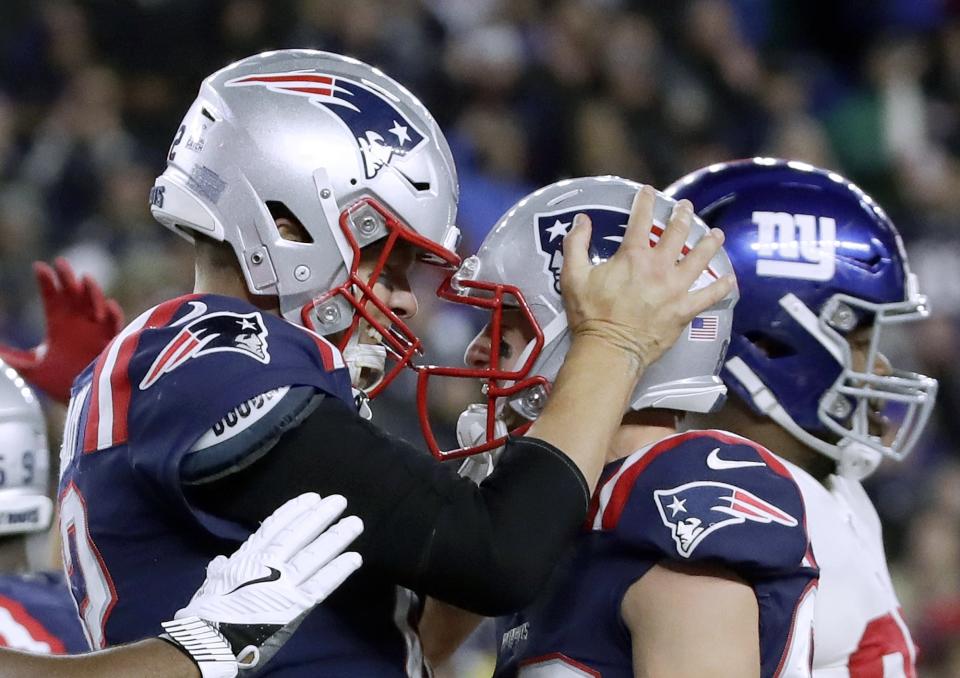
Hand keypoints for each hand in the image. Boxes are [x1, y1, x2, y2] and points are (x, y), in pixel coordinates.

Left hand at [0, 258, 122, 402]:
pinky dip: (112, 314)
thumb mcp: (30, 368)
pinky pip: (115, 324)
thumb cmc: (58, 381)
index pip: (52, 296)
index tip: (39, 268)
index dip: (47, 281)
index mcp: (58, 323)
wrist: (82, 399)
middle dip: (68, 278)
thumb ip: (11, 357)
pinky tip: (106, 307)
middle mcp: (78, 321)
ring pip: (96, 303)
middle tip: (61, 263)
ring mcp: (96, 329)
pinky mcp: (112, 340)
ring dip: (91, 291)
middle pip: (74, 293)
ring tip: (84, 280)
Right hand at [161, 493, 362, 677]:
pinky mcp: (295, 605)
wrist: (209, 643)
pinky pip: (322, 583)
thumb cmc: (206, 616)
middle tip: (339, 501)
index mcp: (247, 558)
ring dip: (336, 537)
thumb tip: (219, 561)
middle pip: (298, 534)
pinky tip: (354, 557)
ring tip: (355, 523)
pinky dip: (339, 570)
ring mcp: (284, 583)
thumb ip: (219, 572)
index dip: (293, 511)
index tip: (311, 498)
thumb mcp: (210, 586)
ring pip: (315, 554)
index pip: (274, 528)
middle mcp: (268, 564)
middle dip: (320, 516)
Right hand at [560, 185, 733, 370]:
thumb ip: (575, 244)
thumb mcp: (573, 276)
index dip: (645, 201)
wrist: (610, 349)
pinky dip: (721, 287)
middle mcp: (659, 267)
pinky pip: (709, 296)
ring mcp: (675, 288)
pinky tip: (729, 279)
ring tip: (716, 234)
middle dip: (683, 216)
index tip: (649, 191)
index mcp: (633, 256)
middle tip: (687, 207)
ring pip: (700, 259)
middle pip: (677, 233)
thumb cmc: (590, 314)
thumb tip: (582, 220)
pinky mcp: (684, 310)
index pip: (641, 220)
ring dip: (709, 243)